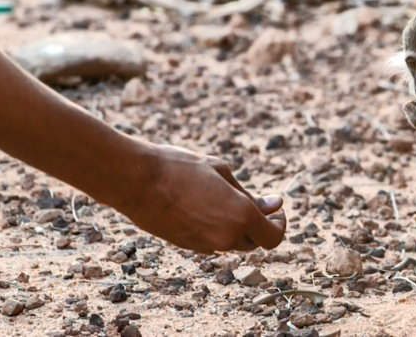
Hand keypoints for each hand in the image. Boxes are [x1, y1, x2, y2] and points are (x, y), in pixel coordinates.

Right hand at [112, 141, 286, 253]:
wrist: (137, 180)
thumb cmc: (180, 168)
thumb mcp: (221, 172)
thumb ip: (250, 195)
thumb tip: (275, 205)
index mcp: (241, 216)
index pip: (274, 237)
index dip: (279, 225)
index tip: (275, 211)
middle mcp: (226, 237)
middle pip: (254, 241)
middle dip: (258, 224)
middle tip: (253, 202)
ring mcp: (205, 246)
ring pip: (232, 242)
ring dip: (235, 227)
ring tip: (221, 198)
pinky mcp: (188, 246)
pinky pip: (212, 242)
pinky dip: (216, 229)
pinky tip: (202, 206)